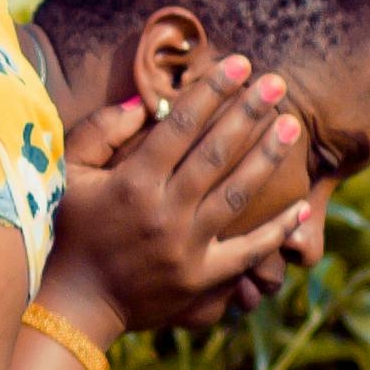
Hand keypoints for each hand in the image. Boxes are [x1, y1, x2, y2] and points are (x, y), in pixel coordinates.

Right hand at [43, 53, 311, 339]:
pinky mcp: (200, 278)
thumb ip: (98, 134)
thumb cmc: (66, 233)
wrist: (71, 306)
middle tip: (276, 82)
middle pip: (216, 154)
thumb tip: (140, 104)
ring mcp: (185, 247)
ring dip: (267, 158)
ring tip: (291, 126)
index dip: (212, 92)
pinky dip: (276, 231)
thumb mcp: (66, 178)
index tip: (239, 63)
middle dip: (248, 113)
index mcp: (131, 184)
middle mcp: (163, 213)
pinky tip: (302, 208)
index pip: (180, 128)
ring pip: (237, 194)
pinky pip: (247, 252)